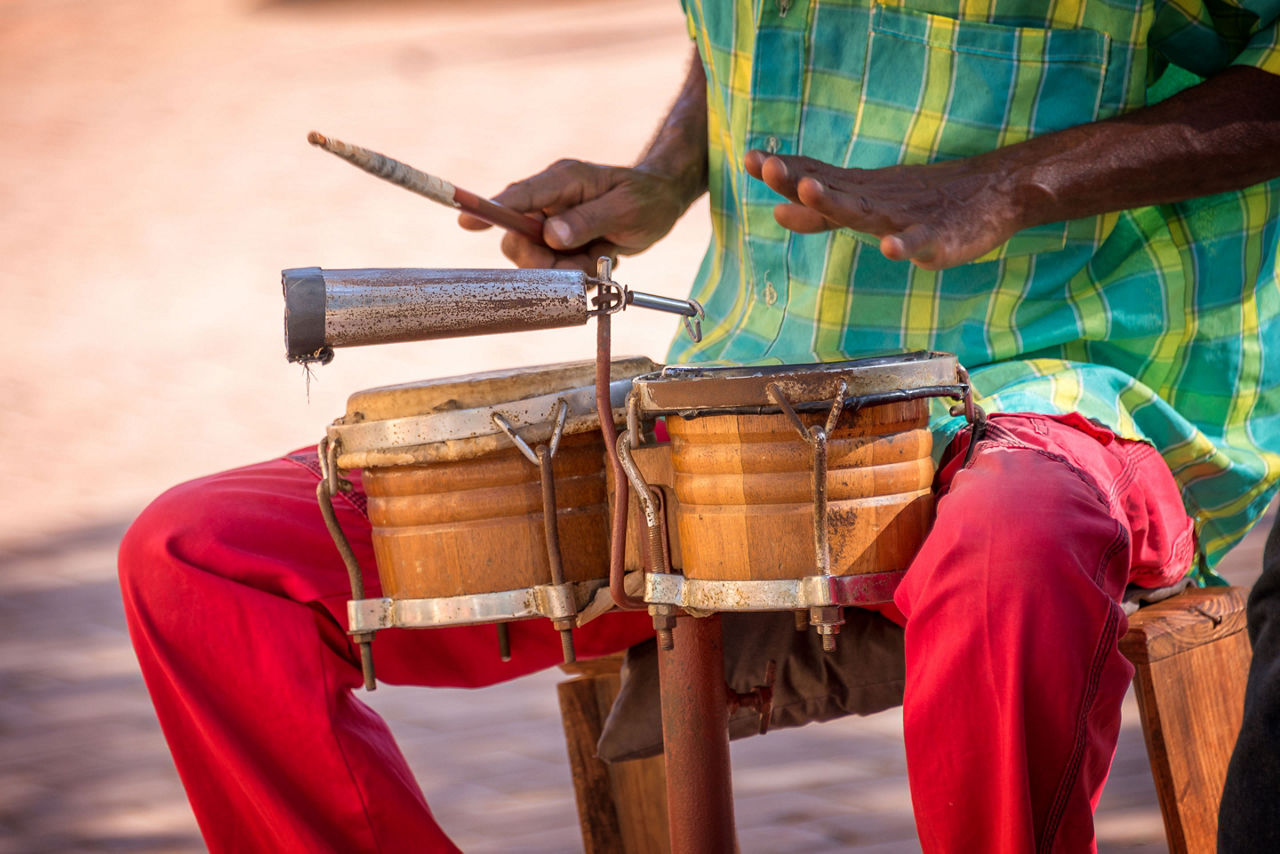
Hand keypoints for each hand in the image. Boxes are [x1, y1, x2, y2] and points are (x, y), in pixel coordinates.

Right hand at [458, 159, 695, 273]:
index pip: (518, 196)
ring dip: (566, 269)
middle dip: (543, 261)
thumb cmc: (646, 199)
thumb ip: (588, 221)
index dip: (491, 209)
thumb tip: (551, 236)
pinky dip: (576, 272)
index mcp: (562, 181)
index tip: (466, 221)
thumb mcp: (625, 209)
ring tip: (598, 256)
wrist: (660, 204)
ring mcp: (552, 222)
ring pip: (535, 260)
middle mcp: (550, 200)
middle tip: (578, 263)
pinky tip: (598, 257)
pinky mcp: (559, 242)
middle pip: (518, 237)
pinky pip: (554, 269)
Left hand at [743, 149, 1030, 268]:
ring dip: (837, 202)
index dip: (784, 171)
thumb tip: (777, 210)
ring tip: (811, 190)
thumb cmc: (921, 202)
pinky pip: (920, 242)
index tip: (751, 159)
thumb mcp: (867, 204)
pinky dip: (905, 244)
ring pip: (867, 211)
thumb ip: (823, 212)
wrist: (992, 193)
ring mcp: (907, 218)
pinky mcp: (939, 238)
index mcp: (860, 193)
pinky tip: (890, 248)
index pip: (816, 178)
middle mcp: (877, 200)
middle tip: (768, 167)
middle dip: (799, 179)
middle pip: (832, 190)